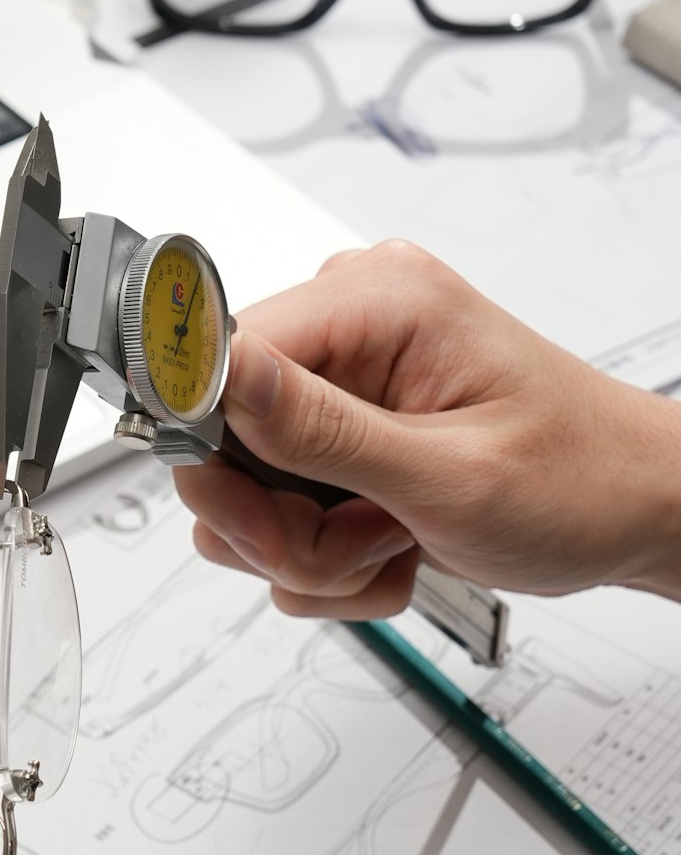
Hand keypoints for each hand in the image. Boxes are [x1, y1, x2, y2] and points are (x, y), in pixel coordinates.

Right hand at [177, 240, 680, 618]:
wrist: (637, 512)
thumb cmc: (582, 480)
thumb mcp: (450, 473)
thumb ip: (324, 431)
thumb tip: (221, 376)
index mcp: (377, 300)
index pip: (219, 354)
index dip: (218, 446)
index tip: (262, 511)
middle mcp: (351, 327)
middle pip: (222, 438)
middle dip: (278, 521)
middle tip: (355, 543)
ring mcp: (342, 386)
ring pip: (242, 492)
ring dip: (308, 549)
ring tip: (389, 543)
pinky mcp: (340, 437)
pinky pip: (276, 513)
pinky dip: (327, 555)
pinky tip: (391, 546)